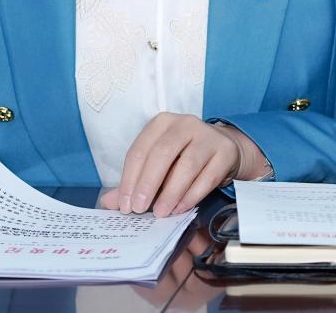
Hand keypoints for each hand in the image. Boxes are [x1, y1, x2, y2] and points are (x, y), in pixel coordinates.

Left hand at [98, 113, 262, 216]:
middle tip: (139, 209)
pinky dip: (192, 196)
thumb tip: (110, 202)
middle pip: (162, 153)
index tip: (125, 205)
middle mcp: (185, 124)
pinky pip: (207, 177)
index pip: (140, 150)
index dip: (129, 179)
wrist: (224, 148)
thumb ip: (135, 181)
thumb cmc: (184, 156)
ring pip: (187, 165)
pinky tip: (180, 209)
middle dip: (147, 184)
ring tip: (160, 213)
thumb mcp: (159, 164)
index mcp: (162, 123)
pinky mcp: (225, 152)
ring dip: (171, 193)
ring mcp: (207, 136)